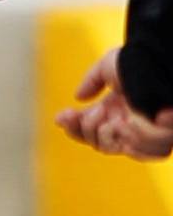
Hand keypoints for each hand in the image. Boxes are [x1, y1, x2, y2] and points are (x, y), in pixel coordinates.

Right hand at [56, 48, 172, 158]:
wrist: (153, 65)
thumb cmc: (134, 63)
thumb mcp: (107, 67)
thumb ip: (91, 81)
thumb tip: (77, 96)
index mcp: (112, 108)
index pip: (89, 126)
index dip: (72, 125)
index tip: (59, 118)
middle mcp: (125, 123)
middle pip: (96, 141)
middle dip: (83, 128)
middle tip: (84, 113)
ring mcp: (139, 134)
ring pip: (109, 147)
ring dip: (101, 132)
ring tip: (107, 114)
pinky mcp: (156, 141)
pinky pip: (136, 152)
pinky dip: (124, 139)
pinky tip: (122, 124)